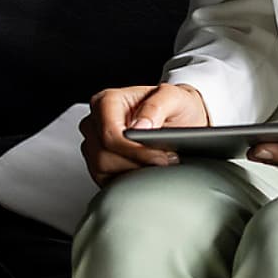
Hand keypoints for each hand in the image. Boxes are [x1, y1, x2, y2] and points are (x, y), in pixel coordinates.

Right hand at [80, 82, 207, 185]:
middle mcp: (96, 122)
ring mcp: (94, 144)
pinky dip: (127, 179)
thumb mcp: (175, 97)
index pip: (110, 134)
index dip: (134, 150)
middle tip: (164, 160)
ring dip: (133, 172)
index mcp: (107, 101)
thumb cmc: (176, 106)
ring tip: (158, 163)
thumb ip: (156, 106)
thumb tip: (139, 126)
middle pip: (103, 155)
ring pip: (102, 170)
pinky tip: (146, 170)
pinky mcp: (99, 164)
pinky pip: (105, 180)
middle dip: (136, 163)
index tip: (158, 157)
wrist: (183, 120)